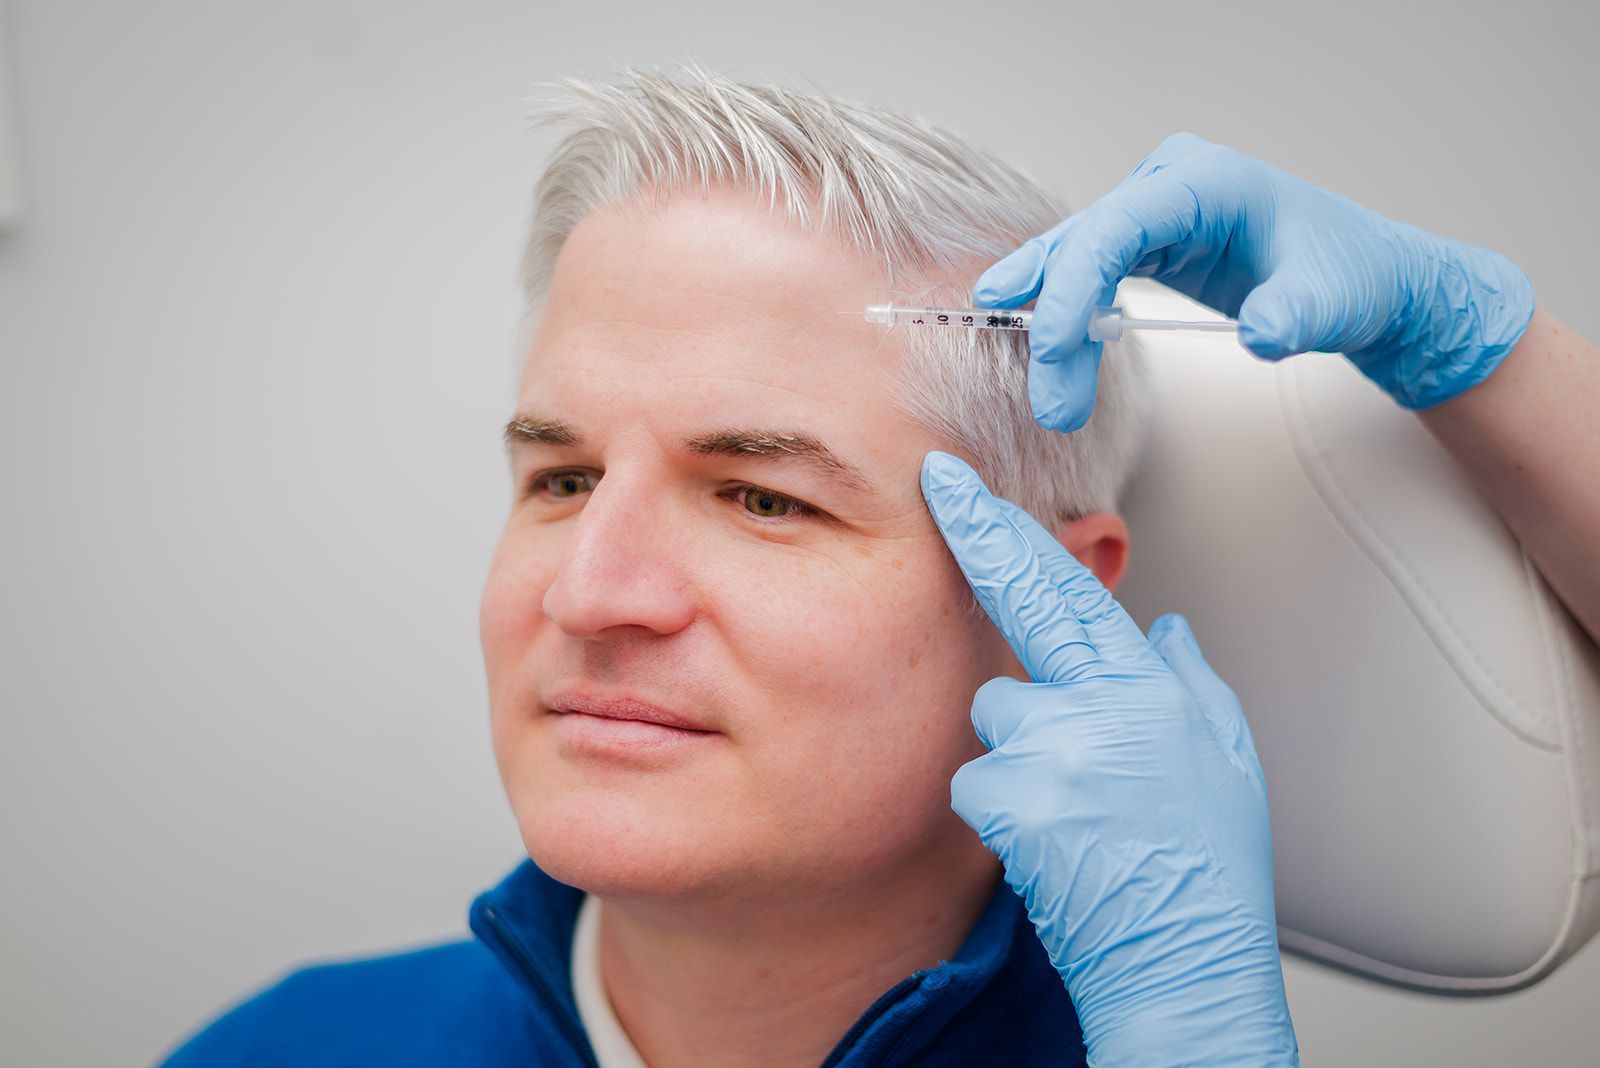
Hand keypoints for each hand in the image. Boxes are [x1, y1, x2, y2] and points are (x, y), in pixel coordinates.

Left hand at [921, 450, 1297, 1065]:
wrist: (1183, 959)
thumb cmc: (1207, 864)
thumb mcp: (1227, 758)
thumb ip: (1189, 682)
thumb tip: (1167, 629)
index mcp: (1148, 688)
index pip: (1063, 588)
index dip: (1003, 530)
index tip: (954, 483)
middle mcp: (1097, 706)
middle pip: (1013, 635)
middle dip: (995, 594)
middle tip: (970, 549)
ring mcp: (1051, 752)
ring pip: (994, 720)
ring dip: (1018, 753)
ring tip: (1074, 810)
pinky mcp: (1011, 802)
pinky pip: (978, 781)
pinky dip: (1002, 804)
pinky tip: (1050, 838)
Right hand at [976, 132, 1534, 430]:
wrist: (1373, 281)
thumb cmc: (1354, 278)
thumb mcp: (1333, 301)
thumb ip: (1296, 315)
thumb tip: (1264, 336)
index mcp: (1208, 182)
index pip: (1116, 228)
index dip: (1073, 287)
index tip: (1055, 350)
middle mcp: (1171, 184)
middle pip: (1085, 244)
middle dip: (1054, 320)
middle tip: (1050, 402)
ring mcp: (1158, 209)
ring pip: (1078, 256)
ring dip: (1049, 316)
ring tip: (1024, 369)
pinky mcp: (1154, 240)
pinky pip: (1093, 269)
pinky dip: (1065, 307)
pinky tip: (1035, 338)